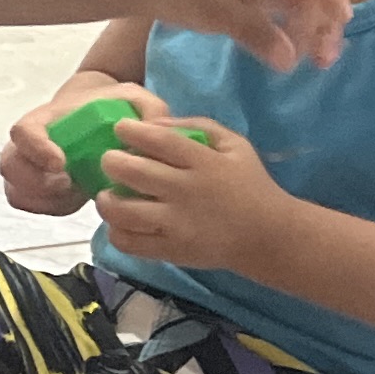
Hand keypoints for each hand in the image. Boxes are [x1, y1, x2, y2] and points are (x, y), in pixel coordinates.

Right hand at [1, 81, 155, 216]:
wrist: (96, 114)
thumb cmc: (112, 106)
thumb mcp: (134, 99)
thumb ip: (149, 109)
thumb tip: (155, 131)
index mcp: (47, 118)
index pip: (23, 132)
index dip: (35, 149)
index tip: (61, 162)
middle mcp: (31, 142)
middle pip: (11, 165)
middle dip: (36, 182)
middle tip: (69, 184)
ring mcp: (31, 166)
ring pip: (16, 189)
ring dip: (42, 198)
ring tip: (75, 193)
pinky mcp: (39, 187)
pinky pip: (29, 204)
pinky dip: (47, 207)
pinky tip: (74, 199)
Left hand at [89, 116, 294, 275]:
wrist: (267, 235)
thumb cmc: (249, 184)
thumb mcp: (235, 145)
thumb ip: (196, 126)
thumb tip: (154, 122)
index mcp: (204, 163)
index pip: (159, 141)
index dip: (132, 131)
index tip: (120, 128)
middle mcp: (186, 192)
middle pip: (134, 172)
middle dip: (112, 162)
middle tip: (110, 160)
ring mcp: (177, 224)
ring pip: (124, 211)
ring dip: (106, 200)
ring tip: (107, 194)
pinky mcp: (172, 250)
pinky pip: (131, 243)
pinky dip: (116, 232)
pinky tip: (120, 222)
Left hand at [151, 0, 348, 71]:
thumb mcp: (216, 12)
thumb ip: (255, 32)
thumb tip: (290, 59)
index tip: (344, 20)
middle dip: (323, 22)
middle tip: (326, 59)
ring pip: (298, 3)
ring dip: (309, 30)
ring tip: (313, 61)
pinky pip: (281, 10)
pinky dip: (289, 30)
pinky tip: (290, 53)